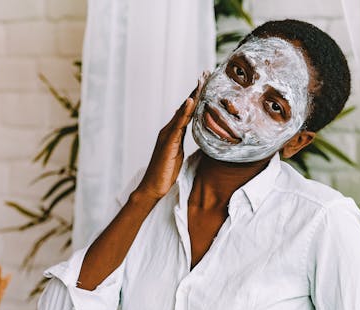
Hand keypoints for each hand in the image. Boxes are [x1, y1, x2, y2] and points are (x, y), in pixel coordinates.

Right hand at [135, 73, 206, 200]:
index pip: (187, 111)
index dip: (197, 97)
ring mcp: (167, 134)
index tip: (206, 83)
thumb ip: (183, 142)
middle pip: (184, 106)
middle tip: (206, 73)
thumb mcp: (178, 154)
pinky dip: (184, 112)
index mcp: (173, 132)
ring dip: (192, 96)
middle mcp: (169, 129)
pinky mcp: (167, 142)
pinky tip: (190, 102)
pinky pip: (177, 124)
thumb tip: (191, 136)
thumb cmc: (166, 173)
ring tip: (201, 81)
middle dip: (195, 90)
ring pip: (182, 111)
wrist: (153, 186)